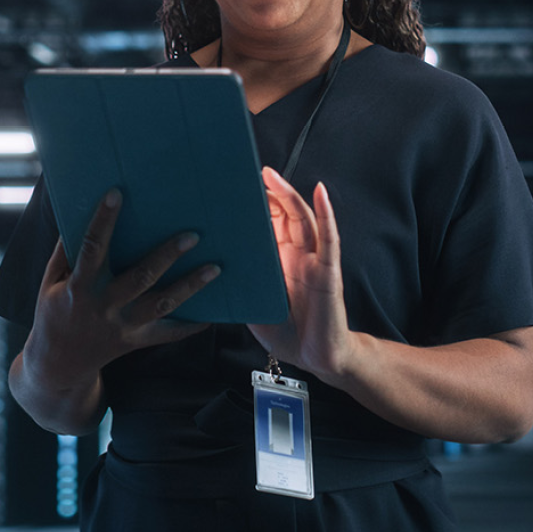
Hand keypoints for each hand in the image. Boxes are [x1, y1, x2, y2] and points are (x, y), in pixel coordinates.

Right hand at [28, 188, 218, 388]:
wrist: (57, 365)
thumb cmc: (53, 313)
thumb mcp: (50, 282)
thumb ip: (64, 252)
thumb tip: (77, 214)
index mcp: (79, 288)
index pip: (92, 248)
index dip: (103, 220)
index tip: (116, 193)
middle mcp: (104, 307)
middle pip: (140, 278)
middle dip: (166, 256)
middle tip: (192, 235)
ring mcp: (123, 326)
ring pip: (162, 305)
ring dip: (190, 286)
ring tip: (215, 268)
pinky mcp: (136, 341)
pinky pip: (169, 334)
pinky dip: (191, 325)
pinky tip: (213, 313)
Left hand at [247, 167, 355, 379]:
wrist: (316, 357)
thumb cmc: (286, 332)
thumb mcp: (253, 303)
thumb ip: (239, 284)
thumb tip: (204, 267)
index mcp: (278, 260)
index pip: (267, 223)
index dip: (254, 205)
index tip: (233, 187)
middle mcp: (297, 254)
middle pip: (283, 214)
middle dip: (267, 193)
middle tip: (248, 174)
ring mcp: (314, 260)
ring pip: (302, 218)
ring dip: (288, 194)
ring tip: (272, 175)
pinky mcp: (328, 271)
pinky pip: (328, 238)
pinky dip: (326, 212)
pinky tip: (319, 192)